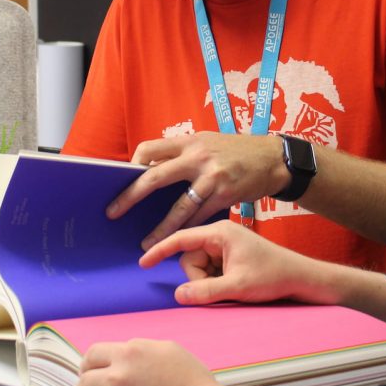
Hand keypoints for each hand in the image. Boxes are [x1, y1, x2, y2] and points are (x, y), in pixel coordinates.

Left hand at [77, 339, 284, 385]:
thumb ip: (138, 347)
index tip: (92, 366)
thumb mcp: (165, 348)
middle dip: (87, 378)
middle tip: (92, 383)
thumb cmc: (190, 379)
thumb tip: (121, 353)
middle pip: (85, 376)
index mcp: (131, 351)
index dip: (91, 360)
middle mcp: (120, 373)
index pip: (93, 353)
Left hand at [106, 132, 288, 248]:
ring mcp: (211, 177)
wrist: (272, 159)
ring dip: (160, 228)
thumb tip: (151, 169)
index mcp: (189, 141)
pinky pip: (200, 217)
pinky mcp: (225, 196)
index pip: (149, 148)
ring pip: (178, 208)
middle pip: (154, 177)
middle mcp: (197, 157)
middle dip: (130, 196)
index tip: (123, 179)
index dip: (133, 164)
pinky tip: (178, 242)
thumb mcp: (207, 142)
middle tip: (113, 212)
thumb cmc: (235, 151)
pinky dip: (187, 230)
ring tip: (146, 244)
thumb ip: (182, 154)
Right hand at [142, 221, 385, 320]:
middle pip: (190, 258)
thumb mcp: (238, 287)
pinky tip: (233, 284)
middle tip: (222, 288)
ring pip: (199, 266)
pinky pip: (210, 269)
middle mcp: (219, 234)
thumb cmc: (273, 276)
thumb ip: (205, 292)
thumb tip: (178, 295)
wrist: (301, 277)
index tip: (143, 262)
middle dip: (199, 277)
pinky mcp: (229, 255)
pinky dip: (216, 281)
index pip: (181, 238)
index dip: (160, 250)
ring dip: (209, 281)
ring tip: (233, 286)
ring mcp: (224, 244)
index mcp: (219, 232)